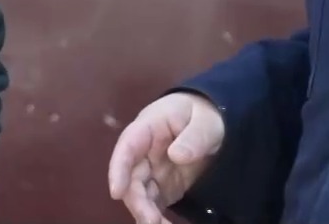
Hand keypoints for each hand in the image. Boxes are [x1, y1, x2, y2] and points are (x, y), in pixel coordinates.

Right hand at [106, 91, 224, 223]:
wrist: (212, 119)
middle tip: (151, 221)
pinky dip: (157, 217)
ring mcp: (152, 170)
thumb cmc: (203, 114)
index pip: (127, 147)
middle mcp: (143, 152)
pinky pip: (154, 203)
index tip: (116, 192)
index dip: (118, 169)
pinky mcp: (163, 186)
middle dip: (137, 201)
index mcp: (149, 128)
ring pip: (140, 194)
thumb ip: (194, 137)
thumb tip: (176, 155)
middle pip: (131, 177)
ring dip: (146, 213)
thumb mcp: (206, 121)